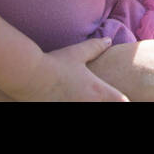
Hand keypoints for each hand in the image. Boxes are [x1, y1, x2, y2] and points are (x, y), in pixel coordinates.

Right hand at [8, 39, 128, 101]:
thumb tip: (109, 40)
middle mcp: (90, 104)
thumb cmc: (55, 63)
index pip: (122, 100)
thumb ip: (95, 47)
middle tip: (95, 95)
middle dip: (104, 101)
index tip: (120, 96)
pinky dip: (71, 104)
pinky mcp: (61, 112)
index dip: (122, 98)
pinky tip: (65, 100)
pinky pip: (71, 109)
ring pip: (90, 111)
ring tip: (79, 96)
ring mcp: (75, 109)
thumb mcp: (77, 53)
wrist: (30, 75)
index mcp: (97, 91)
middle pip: (108, 107)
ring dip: (88, 103)